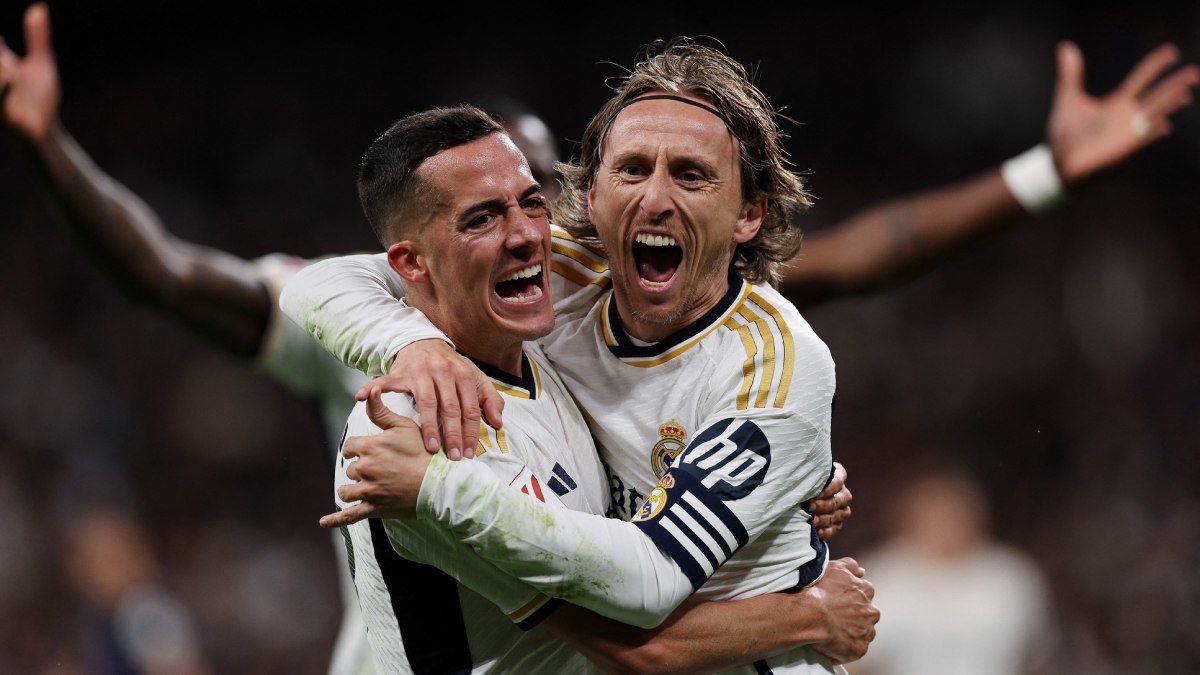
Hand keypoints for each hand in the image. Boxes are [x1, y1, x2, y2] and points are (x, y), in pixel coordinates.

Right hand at [0, 3, 58, 142]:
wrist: (42, 133)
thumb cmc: (37, 99)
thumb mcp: (40, 65)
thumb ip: (37, 37)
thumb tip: (39, 8)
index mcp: (0, 64)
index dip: (0, 45)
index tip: (3, 39)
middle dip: (0, 56)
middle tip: (5, 50)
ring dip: (1, 72)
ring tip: (8, 63)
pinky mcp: (8, 121)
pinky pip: (3, 108)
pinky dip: (5, 92)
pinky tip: (13, 82)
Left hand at [320, 387, 432, 527]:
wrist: (439, 483)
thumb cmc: (424, 453)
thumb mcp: (404, 426)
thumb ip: (381, 411)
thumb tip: (369, 390)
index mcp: (369, 447)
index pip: (350, 447)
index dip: (359, 449)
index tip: (370, 451)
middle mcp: (364, 468)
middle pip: (350, 469)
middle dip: (361, 469)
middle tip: (381, 470)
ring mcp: (368, 490)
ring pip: (347, 490)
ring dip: (353, 488)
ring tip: (366, 487)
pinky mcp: (373, 509)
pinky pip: (349, 515)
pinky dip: (335, 519)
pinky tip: (324, 522)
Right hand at [355, 339, 504, 460]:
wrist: (425, 343)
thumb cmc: (451, 367)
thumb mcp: (475, 379)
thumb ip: (490, 399)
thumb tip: (498, 422)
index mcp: (463, 374)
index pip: (469, 408)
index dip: (470, 432)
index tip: (468, 453)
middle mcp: (443, 371)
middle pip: (450, 408)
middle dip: (452, 435)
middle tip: (452, 457)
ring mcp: (420, 372)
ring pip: (426, 403)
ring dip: (428, 427)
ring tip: (429, 448)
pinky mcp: (400, 372)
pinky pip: (385, 382)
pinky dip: (372, 389)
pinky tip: (362, 398)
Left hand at [804, 461, 851, 539]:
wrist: (793, 493)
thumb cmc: (798, 479)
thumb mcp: (802, 474)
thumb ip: (805, 476)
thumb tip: (799, 480)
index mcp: (838, 475)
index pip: (838, 481)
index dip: (827, 489)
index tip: (814, 494)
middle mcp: (842, 491)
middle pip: (840, 499)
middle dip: (824, 505)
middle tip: (809, 507)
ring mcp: (842, 508)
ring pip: (842, 514)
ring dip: (826, 518)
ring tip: (811, 520)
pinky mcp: (837, 522)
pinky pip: (836, 527)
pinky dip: (827, 531)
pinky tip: (817, 531)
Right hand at [804, 557, 878, 664]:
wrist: (811, 614)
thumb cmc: (820, 589)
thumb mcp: (834, 567)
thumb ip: (850, 565)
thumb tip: (862, 571)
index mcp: (867, 591)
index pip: (865, 594)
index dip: (852, 598)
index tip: (840, 601)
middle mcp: (871, 612)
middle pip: (866, 615)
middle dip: (855, 616)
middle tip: (836, 617)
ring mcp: (866, 632)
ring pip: (863, 633)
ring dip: (853, 632)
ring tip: (834, 631)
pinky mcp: (859, 649)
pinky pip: (855, 650)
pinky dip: (846, 648)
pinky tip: (832, 644)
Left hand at [1048, 40, 1198, 183]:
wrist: (1057, 162)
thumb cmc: (1065, 133)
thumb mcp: (1068, 98)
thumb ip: (1070, 74)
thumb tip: (1065, 47)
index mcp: (1118, 102)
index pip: (1141, 79)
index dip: (1154, 66)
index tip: (1171, 51)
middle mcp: (1128, 116)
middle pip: (1157, 96)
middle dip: (1175, 85)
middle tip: (1194, 73)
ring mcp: (1127, 133)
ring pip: (1153, 116)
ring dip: (1168, 106)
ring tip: (1184, 94)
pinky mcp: (1122, 150)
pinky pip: (1140, 141)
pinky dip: (1151, 133)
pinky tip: (1164, 125)